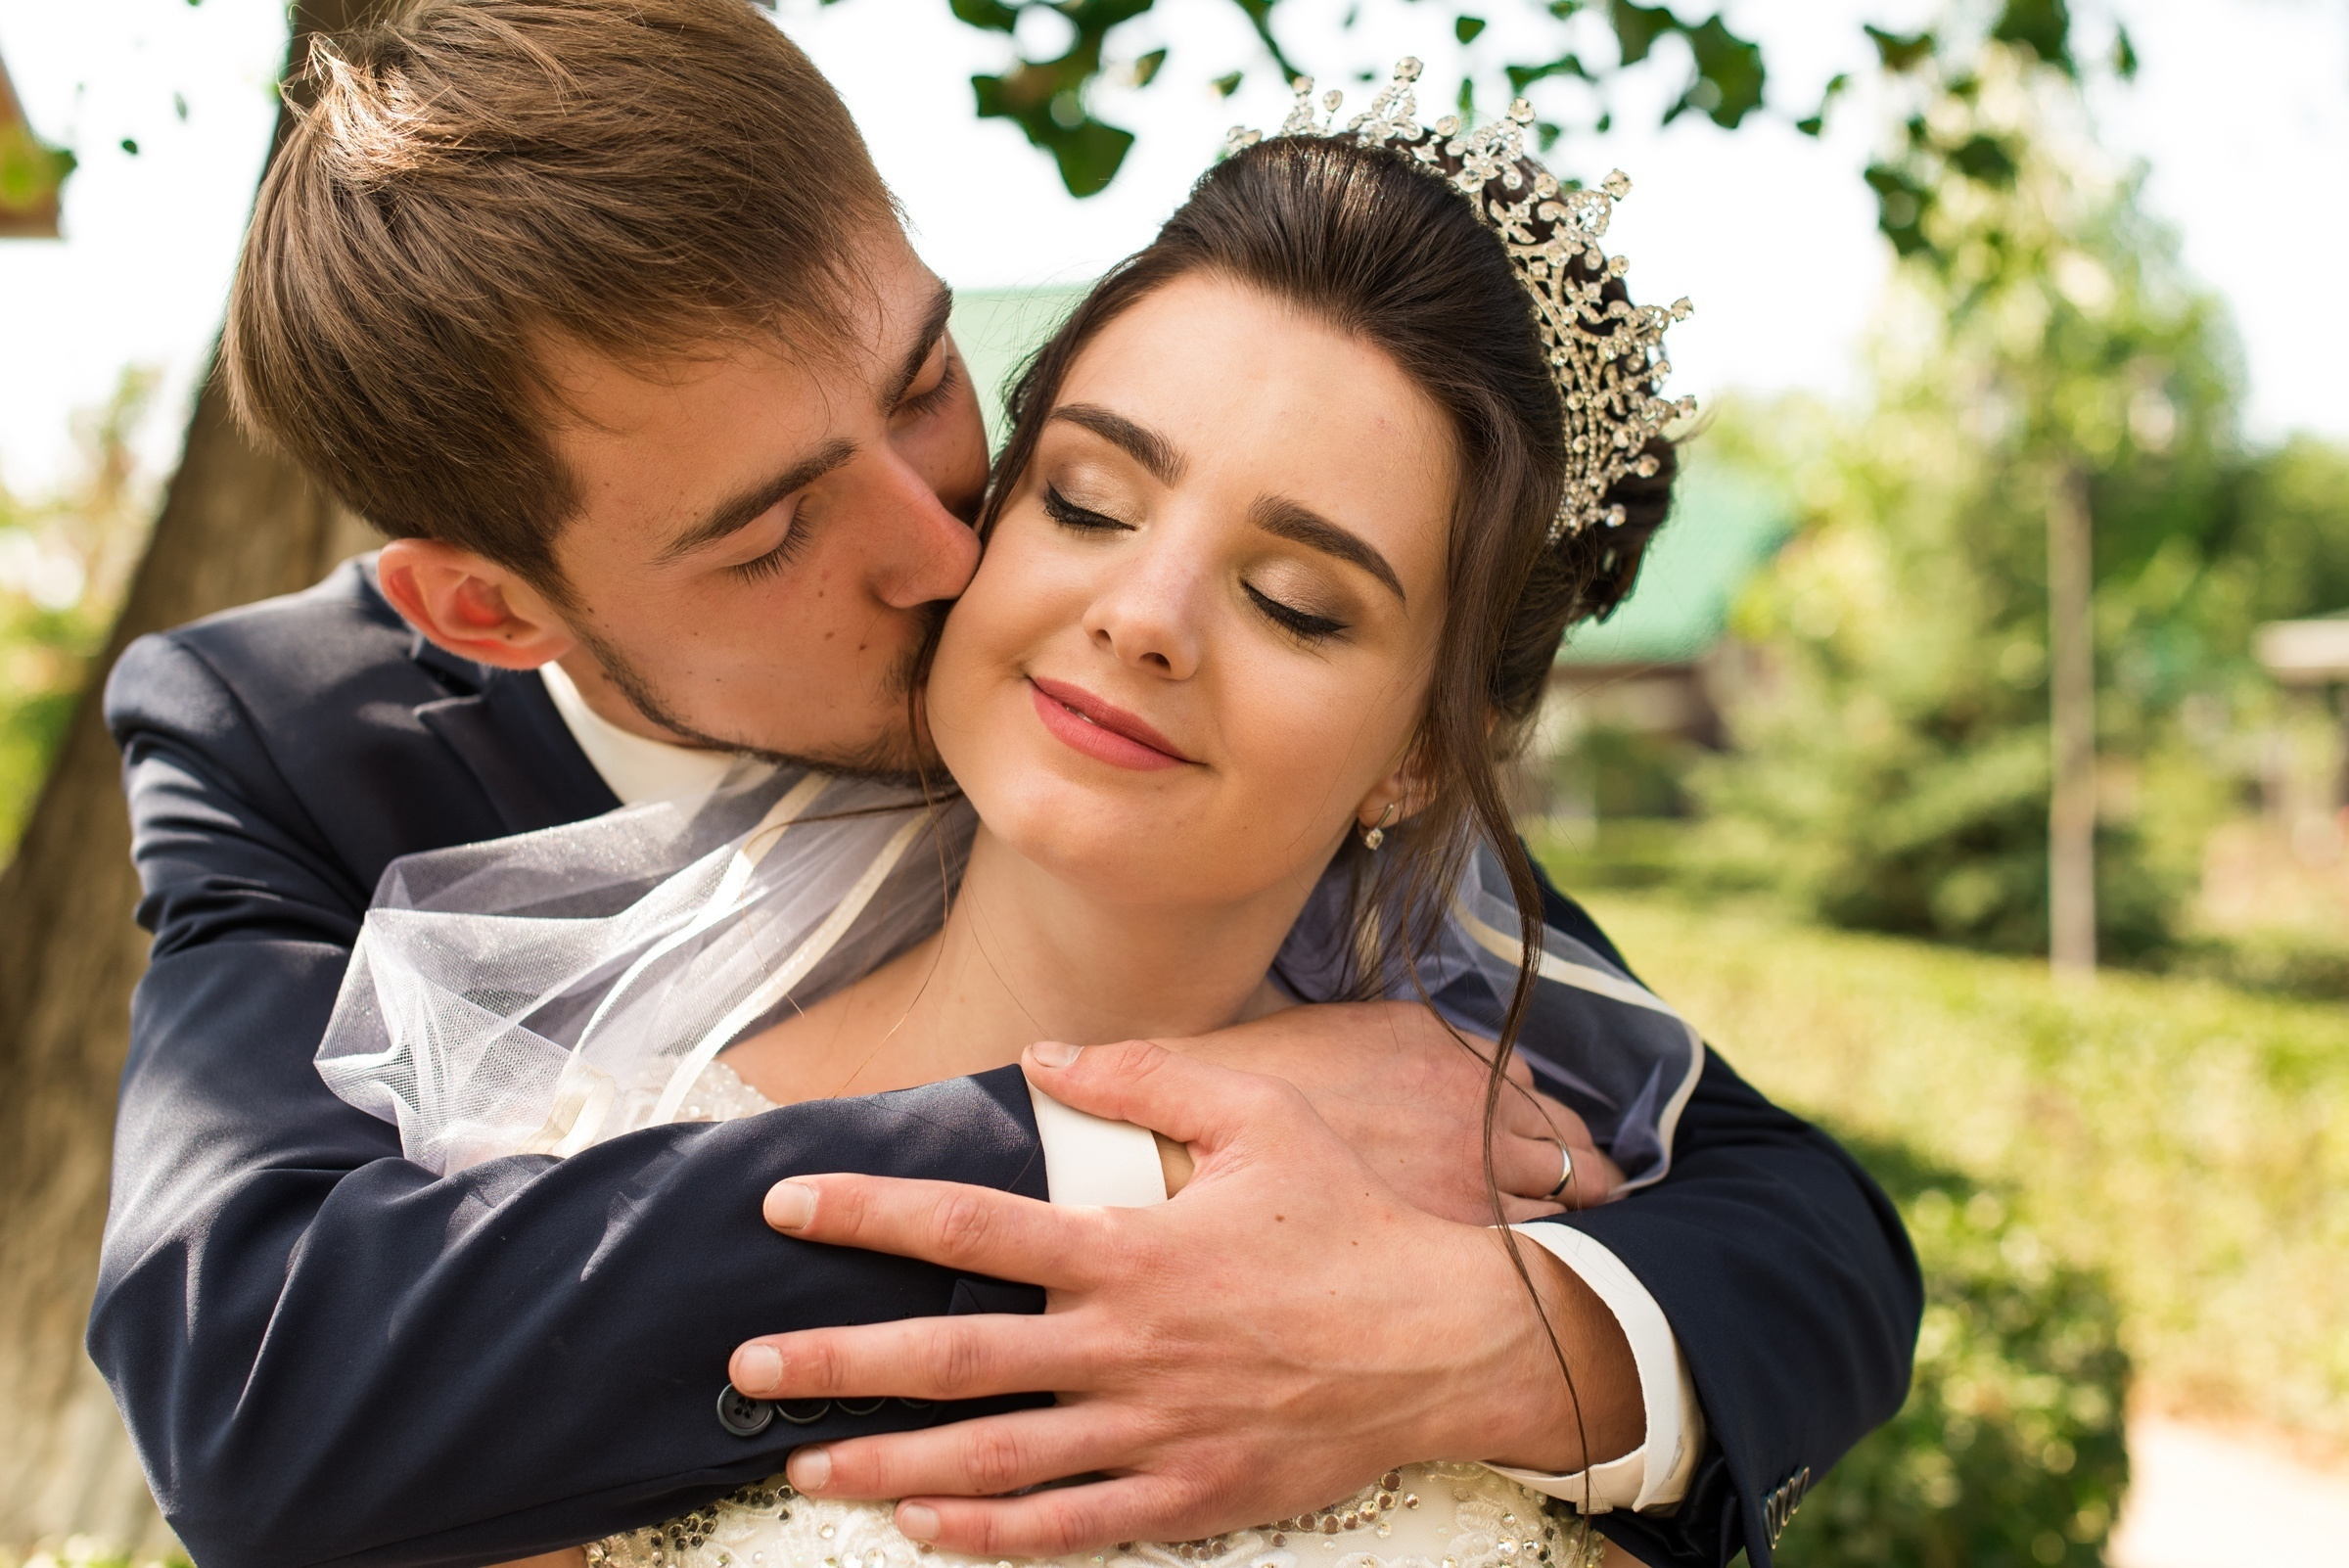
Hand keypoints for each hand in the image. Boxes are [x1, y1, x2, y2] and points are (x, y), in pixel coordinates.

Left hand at [728, 1041, 1642, 1558]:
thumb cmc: (1349, 1222)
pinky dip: (992, 1532)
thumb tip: (1042, 1055)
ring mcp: (1153, 1429)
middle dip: (840, 1361)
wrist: (1447, 1339)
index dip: (870, 1210)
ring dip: (889, 1464)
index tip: (787, 1204)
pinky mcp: (1188, 1492)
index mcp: (1132, 1249)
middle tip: (750, 1364)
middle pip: (954, 1355)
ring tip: (806, 1465)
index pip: (972, 1224)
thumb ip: (1144, 1079)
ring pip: (994, 1456)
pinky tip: (926, 1527)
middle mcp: (1125, 1345)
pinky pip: (1071, 1523)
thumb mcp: (1260, 1118)